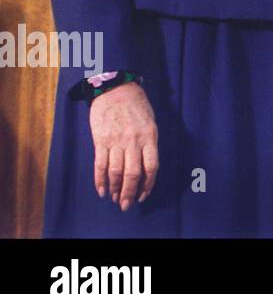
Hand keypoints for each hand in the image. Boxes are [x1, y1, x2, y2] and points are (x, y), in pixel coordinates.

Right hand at [88, 81, 158, 210]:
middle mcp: (134, 140)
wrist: (114, 87)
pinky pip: (100, 165)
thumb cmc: (136, 104)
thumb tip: (146, 166)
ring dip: (115, 189)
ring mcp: (116, 141)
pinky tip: (102, 190)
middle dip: (130, 193)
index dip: (148, 185)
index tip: (143, 195)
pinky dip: (100, 181)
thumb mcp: (150, 121)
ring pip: (116, 172)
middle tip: (126, 205)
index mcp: (150, 136)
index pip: (152, 167)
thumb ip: (149, 142)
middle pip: (133, 173)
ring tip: (115, 199)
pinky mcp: (100, 140)